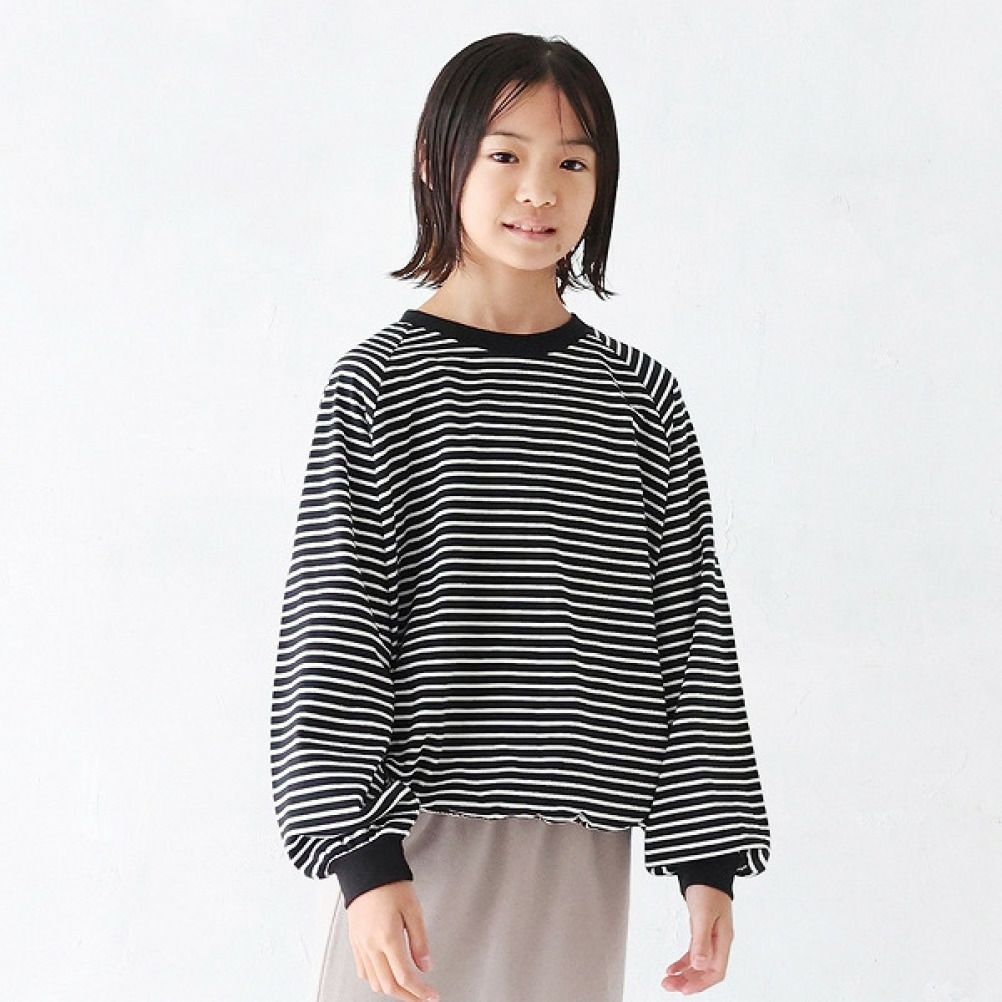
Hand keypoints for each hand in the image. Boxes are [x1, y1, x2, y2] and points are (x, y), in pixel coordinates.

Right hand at [345, 879, 439, 1000]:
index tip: (431, 995)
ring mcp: (360, 945)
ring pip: (375, 982)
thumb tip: (426, 965)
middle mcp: (371, 946)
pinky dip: (376, 981)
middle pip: (389, 986)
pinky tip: (386, 976)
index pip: (405, 977)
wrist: (365, 870)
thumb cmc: (389, 884)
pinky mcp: (354, 942)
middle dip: (408, 997)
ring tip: (408, 989)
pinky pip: (363, 971)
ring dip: (392, 991)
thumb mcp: (413, 909)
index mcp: (387, 938)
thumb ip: (420, 940)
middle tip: (422, 998)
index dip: (420, 991)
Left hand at [661, 885, 733, 993]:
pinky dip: (683, 962)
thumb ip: (701, 940)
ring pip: (698, 964)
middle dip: (689, 982)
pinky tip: (673, 968)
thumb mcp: (703, 914)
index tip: (685, 990)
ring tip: (668, 981)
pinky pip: (693, 953)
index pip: (716, 971)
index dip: (701, 984)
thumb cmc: (707, 887)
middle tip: (669, 987)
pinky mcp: (701, 930)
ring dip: (684, 974)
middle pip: (706, 971)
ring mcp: (710, 936)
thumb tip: (699, 965)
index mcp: (723, 938)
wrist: (705, 868)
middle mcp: (718, 940)